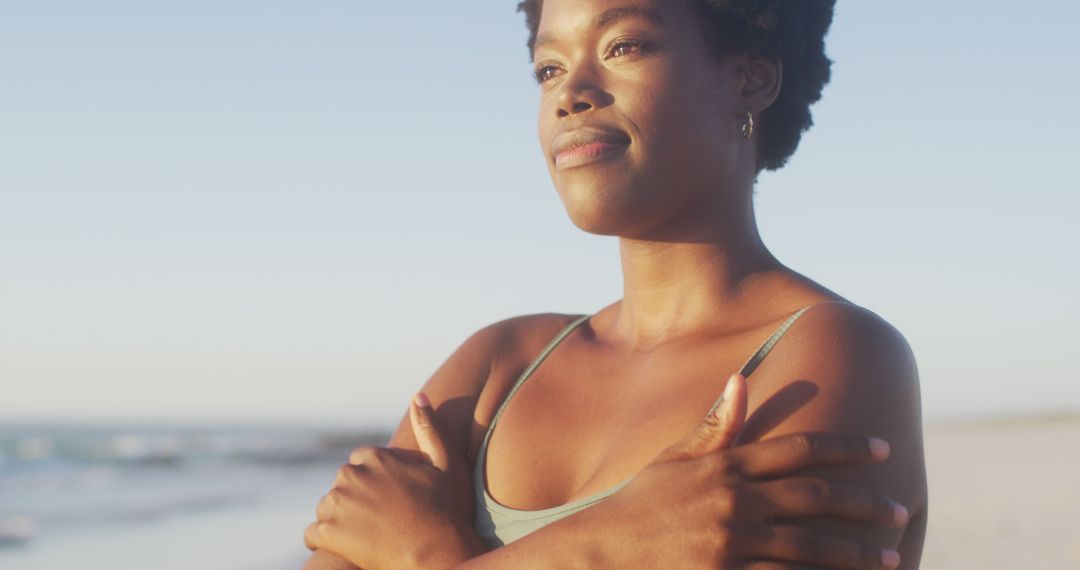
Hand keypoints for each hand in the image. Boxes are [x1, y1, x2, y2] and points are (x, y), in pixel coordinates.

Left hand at [305, 394, 481, 569]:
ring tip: (368, 535)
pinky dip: (326, 541)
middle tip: (381, 521)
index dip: (375, 482)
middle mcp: (351, 475)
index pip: (360, 462)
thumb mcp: (446, 463)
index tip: (390, 500)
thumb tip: (417, 396)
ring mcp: (336, 504)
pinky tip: (349, 547)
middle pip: (343, 486)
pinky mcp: (327, 532)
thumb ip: (429, 428)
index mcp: (375, 456)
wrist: (437, 554)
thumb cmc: (447, 511)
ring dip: (340, 520)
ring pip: (327, 508)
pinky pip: (313, 535)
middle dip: (356, 500)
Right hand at [595, 374, 908, 568]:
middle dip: (865, 504)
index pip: (798, 449)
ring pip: (811, 546)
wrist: (601, 552)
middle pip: (815, 497)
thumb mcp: (673, 460)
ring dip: (856, 552)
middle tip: (900, 511)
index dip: (845, 448)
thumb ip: (714, 426)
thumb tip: (740, 379)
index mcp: (725, 466)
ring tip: (890, 556)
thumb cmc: (639, 504)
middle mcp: (733, 500)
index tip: (883, 450)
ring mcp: (730, 542)